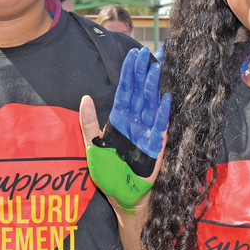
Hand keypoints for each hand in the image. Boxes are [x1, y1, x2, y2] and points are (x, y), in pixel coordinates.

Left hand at [81, 47, 170, 212]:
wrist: (122, 197)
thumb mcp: (92, 146)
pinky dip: (163, 113)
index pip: (124, 91)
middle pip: (139, 93)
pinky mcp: (156, 147)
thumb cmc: (107, 173)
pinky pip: (160, 127)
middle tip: (145, 52)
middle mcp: (134, 122)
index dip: (129, 74)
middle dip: (142, 73)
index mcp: (119, 120)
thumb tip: (85, 97)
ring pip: (150, 104)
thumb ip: (88, 122)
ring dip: (153, 87)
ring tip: (155, 68)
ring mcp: (146, 133)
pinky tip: (165, 98)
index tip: (133, 55)